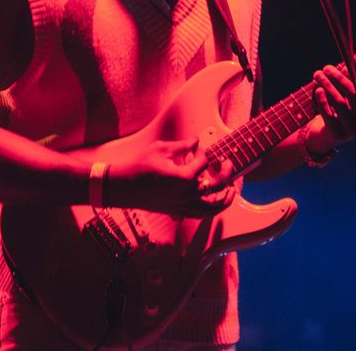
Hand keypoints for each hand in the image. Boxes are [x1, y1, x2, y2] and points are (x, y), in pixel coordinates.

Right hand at [106, 138, 235, 215]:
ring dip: (225, 200)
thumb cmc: (139, 166)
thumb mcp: (161, 149)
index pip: (203, 162)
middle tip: (228, 163)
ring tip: (232, 191)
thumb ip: (182, 145)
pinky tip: (213, 201)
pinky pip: (200, 214)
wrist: (123, 187)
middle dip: (227, 173)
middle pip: (218, 186)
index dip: (202, 151)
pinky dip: (210, 210)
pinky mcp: (177, 211)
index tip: (196, 148)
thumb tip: (196, 141)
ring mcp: (183, 205)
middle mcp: (187, 194)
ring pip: (213, 208)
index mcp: (184, 177)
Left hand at [308, 64, 355, 153]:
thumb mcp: (345, 98)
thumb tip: (345, 67)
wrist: (326, 138)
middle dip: (339, 78)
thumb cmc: (337, 112)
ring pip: (339, 103)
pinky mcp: (337, 135)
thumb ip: (348, 84)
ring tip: (317, 75)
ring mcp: (352, 131)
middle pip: (354, 95)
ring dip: (327, 85)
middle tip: (326, 68)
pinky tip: (318, 89)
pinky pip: (329, 114)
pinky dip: (322, 100)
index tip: (344, 65)